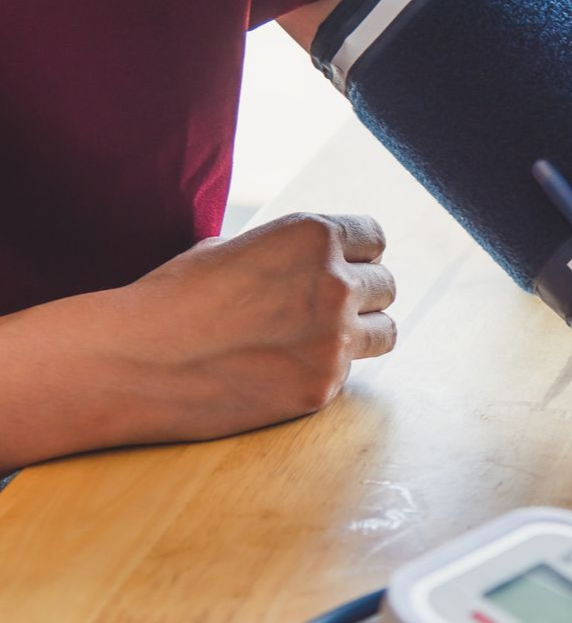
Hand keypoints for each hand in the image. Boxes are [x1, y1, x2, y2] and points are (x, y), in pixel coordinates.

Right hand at [112, 212, 396, 440]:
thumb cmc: (174, 298)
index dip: (357, 254)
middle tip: (322, 309)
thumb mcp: (235, 248)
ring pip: (385, 332)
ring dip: (360, 334)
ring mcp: (334, 339)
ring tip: (318, 339)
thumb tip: (321, 261)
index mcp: (314, 236)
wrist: (133, 361)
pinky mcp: (322, 386)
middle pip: (386, 286)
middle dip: (361, 294)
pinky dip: (322, 371)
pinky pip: (346, 375)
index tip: (341, 267)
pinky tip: (279, 371)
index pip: (374, 239)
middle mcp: (335, 283)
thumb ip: (290, 253)